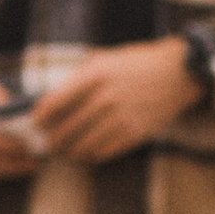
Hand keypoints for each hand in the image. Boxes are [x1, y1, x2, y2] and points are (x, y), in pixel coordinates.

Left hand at [32, 37, 201, 164]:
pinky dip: (93, 155)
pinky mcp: (135, 132)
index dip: (41, 116)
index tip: (36, 122)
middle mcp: (106, 97)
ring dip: (71, 151)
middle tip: (47, 143)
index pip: (56, 101)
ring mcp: (121, 116)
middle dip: (53, 138)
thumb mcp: (107, 57)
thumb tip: (56, 94)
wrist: (178, 73)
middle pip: (67, 126)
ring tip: (66, 152)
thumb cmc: (138, 63)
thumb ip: (81, 74)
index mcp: (95, 74)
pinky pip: (105, 150)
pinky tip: (87, 154)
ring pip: (85, 143)